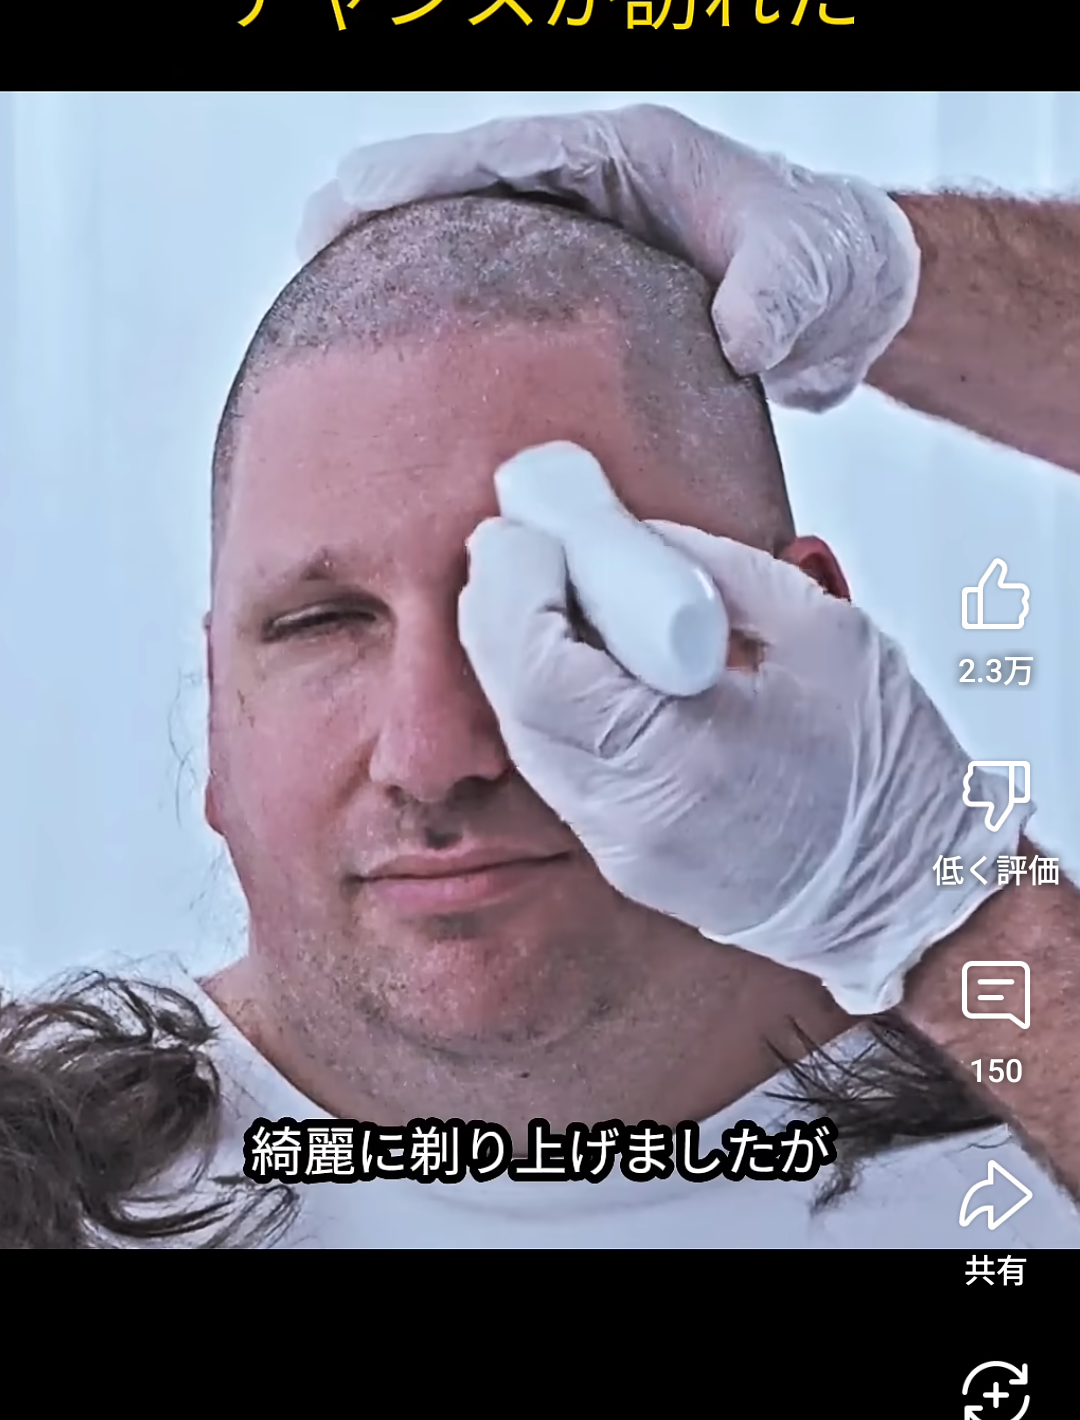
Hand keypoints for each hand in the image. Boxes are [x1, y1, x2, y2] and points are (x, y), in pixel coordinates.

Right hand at [297, 102, 919, 410]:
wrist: (848, 296)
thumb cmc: (829, 264)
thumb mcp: (812, 274)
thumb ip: (778, 294)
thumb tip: (742, 336)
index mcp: (622, 158)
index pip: (503, 154)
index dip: (422, 173)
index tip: (352, 198)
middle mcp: (585, 188)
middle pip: (457, 185)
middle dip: (377, 207)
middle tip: (303, 249)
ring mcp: (574, 237)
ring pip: (463, 237)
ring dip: (394, 261)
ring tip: (315, 306)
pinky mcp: (576, 293)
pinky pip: (490, 293)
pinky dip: (440, 313)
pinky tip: (395, 370)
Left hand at [457, 515, 1031, 1017]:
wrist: (913, 892)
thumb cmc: (890, 769)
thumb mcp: (820, 631)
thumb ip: (711, 572)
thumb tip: (627, 534)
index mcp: (681, 761)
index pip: (538, 671)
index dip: (512, 589)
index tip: (526, 527)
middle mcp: (632, 819)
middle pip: (513, 703)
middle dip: (501, 610)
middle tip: (522, 543)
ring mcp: (621, 849)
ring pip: (526, 737)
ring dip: (520, 655)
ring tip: (548, 587)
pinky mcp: (625, 860)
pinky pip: (560, 766)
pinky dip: (553, 701)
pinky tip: (580, 655)